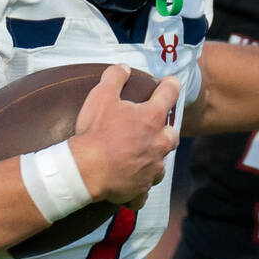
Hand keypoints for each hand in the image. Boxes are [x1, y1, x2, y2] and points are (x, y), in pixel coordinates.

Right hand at [70, 64, 179, 204]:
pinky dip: (139, 188)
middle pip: (172, 134)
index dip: (170, 85)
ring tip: (141, 156)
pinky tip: (131, 185)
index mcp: (152, 118)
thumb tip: (124, 67)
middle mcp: (158, 144)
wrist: (85, 170)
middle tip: (154, 128)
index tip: (170, 83)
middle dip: (166, 130)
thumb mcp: (101, 96)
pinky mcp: (141, 189)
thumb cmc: (95, 132)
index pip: (169, 94)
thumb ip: (115, 77)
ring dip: (154, 159)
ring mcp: (152, 169)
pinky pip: (144, 191)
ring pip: (161, 163)